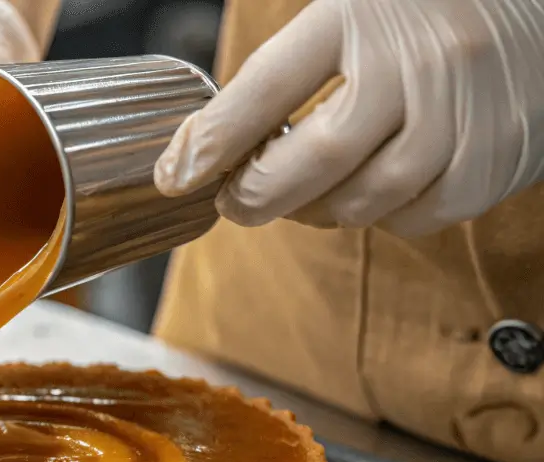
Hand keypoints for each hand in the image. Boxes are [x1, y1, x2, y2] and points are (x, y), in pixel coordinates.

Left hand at [153, 0, 543, 237]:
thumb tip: (199, 149)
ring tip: (308, 186)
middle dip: (256, 196)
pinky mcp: (494, 160)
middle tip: (235, 200)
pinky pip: (412, 218)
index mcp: (361, 13)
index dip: (214, 140)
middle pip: (311, 164)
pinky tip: (377, 182)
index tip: (177, 176)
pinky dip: (381, 214)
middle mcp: (416, 63)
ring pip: (357, 202)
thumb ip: (282, 70)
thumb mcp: (348, 11)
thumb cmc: (424, 11)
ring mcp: (460, 116)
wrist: (538, 6)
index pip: (267, 87)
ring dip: (316, 209)